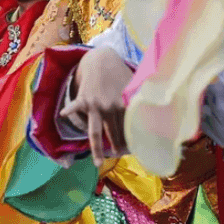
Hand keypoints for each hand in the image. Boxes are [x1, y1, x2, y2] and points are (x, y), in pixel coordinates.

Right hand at [60, 46, 132, 165]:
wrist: (101, 60)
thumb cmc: (119, 75)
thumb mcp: (133, 86)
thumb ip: (141, 101)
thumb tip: (159, 115)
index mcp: (124, 105)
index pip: (129, 128)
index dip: (132, 141)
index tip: (134, 151)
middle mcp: (110, 107)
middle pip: (114, 134)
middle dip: (117, 148)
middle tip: (119, 157)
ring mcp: (95, 105)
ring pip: (95, 132)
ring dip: (97, 149)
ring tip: (98, 163)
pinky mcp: (83, 99)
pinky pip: (75, 107)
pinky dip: (69, 110)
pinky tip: (64, 115)